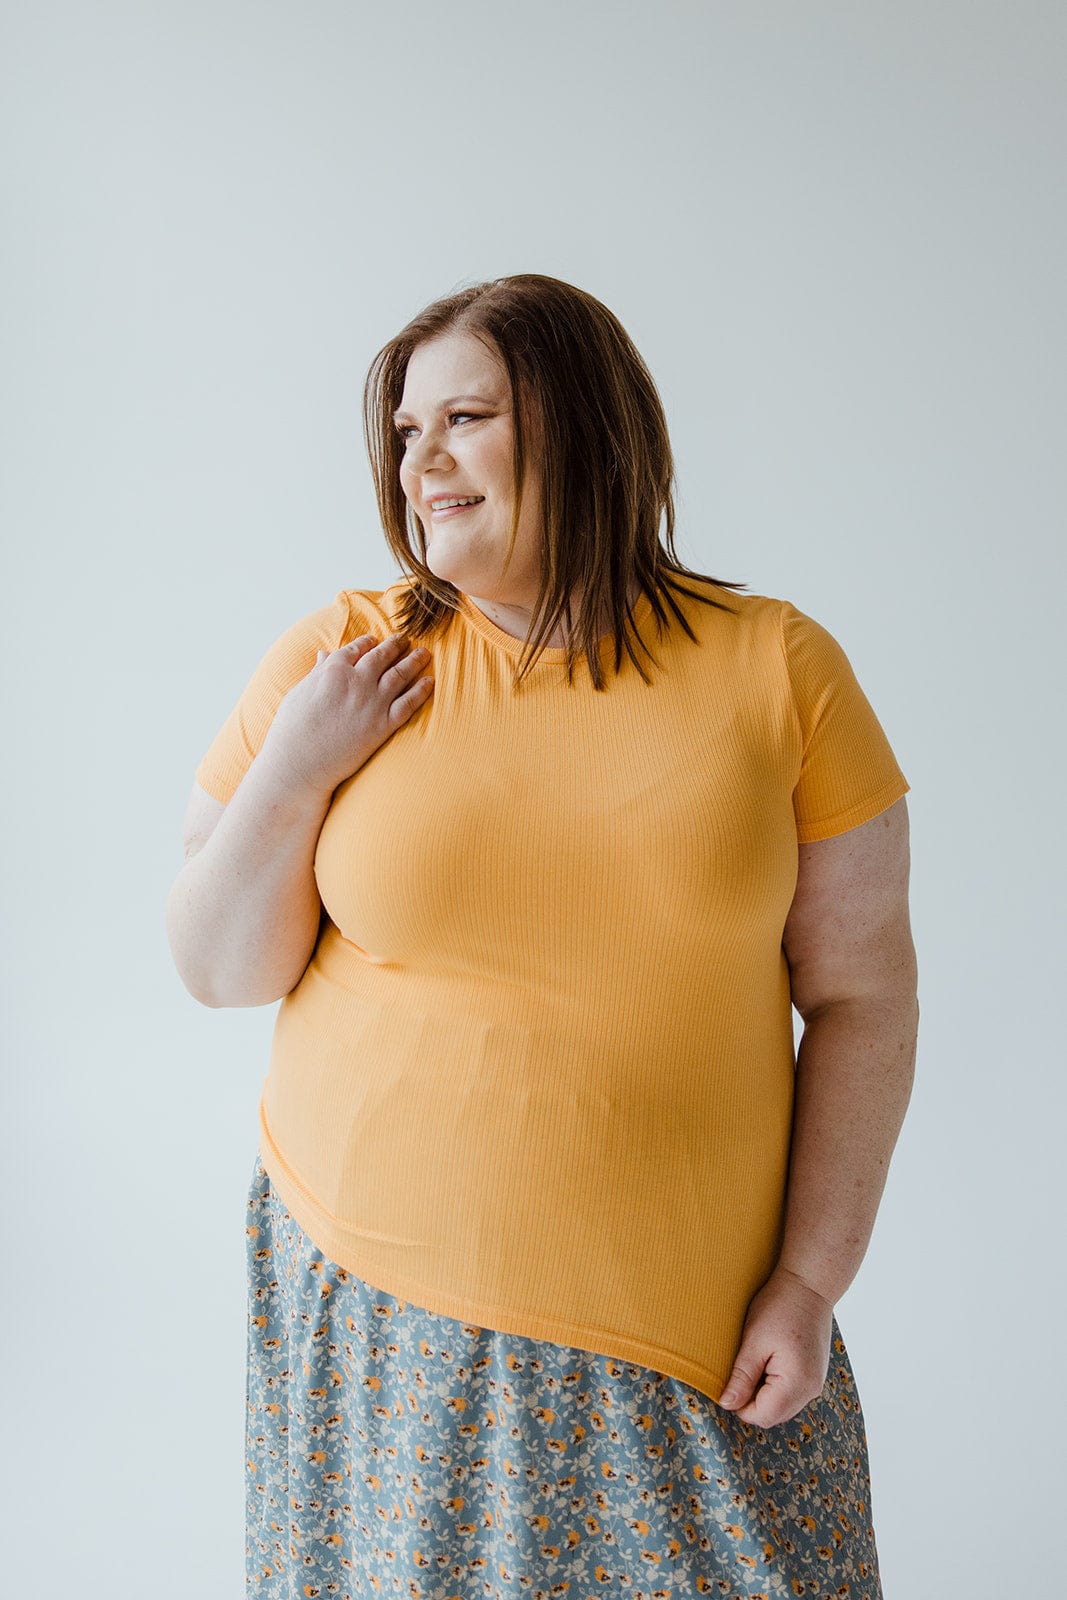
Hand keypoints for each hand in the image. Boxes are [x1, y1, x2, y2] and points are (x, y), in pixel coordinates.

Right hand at [259, 632, 433, 798]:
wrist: (300, 763)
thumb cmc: (292, 730)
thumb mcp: (299, 693)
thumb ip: (317, 672)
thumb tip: (324, 655)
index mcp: (333, 669)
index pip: (357, 647)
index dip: (369, 642)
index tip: (376, 640)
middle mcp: (356, 681)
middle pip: (383, 656)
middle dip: (396, 645)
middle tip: (406, 639)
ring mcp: (372, 702)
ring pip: (400, 674)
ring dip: (415, 661)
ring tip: (424, 653)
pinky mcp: (383, 725)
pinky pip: (409, 703)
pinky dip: (421, 690)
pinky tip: (430, 682)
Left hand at [717, 1265, 833, 1427]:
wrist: (809, 1284)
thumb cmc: (780, 1306)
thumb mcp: (754, 1340)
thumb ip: (741, 1377)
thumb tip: (726, 1404)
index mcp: (796, 1383)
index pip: (762, 1416)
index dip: (739, 1404)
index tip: (729, 1380)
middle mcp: (811, 1390)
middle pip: (773, 1415)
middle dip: (752, 1399)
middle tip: (741, 1367)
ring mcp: (815, 1383)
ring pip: (781, 1405)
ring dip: (763, 1392)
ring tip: (756, 1360)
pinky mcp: (814, 1375)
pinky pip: (790, 1393)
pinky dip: (775, 1384)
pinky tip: (769, 1358)